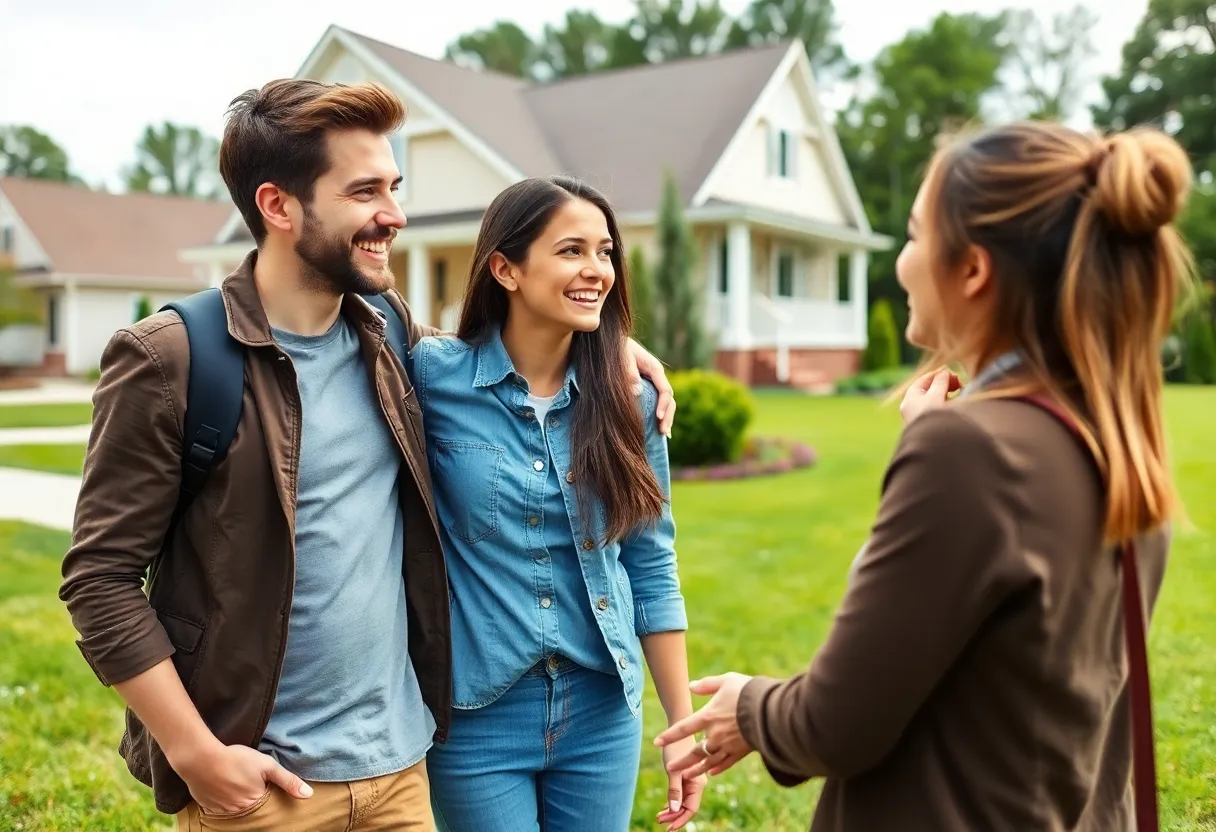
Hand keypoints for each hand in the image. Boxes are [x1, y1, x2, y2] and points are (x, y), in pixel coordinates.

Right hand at [171, 740, 311, 813]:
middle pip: (253, 810)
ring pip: (237, 810)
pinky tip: (225, 788)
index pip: (268, 807)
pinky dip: (225, 802)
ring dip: (240, 801)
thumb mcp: (267, 765)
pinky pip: (221, 809)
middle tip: (250, 784)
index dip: (269, 796)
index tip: (267, 787)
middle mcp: (240, 812)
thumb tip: (308, 795)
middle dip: (255, 801)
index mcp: (256, 803)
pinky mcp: (209, 808)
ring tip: (238, 785)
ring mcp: (223, 812)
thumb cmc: (236, 759)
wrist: (201, 759)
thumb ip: (287, 780)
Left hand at [624, 338, 675, 436]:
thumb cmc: (617, 349)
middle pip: (670, 399)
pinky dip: (661, 415)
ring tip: (664, 434)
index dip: (663, 405)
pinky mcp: (648, 386)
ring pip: (667, 402)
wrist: (615, 342)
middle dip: (668, 416)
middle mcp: (657, 376)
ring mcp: (654, 382)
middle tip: (663, 432)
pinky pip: (658, 402)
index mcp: (654, 368)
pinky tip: (659, 429)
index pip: (665, 390)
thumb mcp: (621, 357)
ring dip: (666, 418)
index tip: (658, 418)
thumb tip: (636, 392)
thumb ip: (629, 373)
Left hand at [654, 673, 753, 779]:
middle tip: (670, 768)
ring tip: (687, 777)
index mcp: (708, 716)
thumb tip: (691, 686)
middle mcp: (715, 735)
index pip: (683, 728)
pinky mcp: (742, 752)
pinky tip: (713, 773)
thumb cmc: (747, 691)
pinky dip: (718, 769)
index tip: (657, 742)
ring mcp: (728, 746)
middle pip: (694, 751)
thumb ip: (707, 685)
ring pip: (709, 762)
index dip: (669, 735)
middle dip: (681, 761)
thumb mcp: (725, 680)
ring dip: (696, 770)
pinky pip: (726, 764)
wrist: (770, 709)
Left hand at [656, 737, 706, 829]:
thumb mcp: (673, 770)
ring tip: (659, 816)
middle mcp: (697, 784)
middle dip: (674, 817)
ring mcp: (692, 781)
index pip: (690, 809)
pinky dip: (673, 802)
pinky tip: (665, 806)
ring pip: (684, 802)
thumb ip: (674, 790)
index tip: (667, 827)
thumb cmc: (676, 748)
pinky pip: (682, 795)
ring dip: (673, 811)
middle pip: (687, 807)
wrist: (680, 728)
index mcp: (697, 784)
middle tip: (658, 820)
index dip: (679, 819)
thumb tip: (674, 810)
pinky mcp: (686, 777)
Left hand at [899, 368, 960, 425]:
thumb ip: (941, 382)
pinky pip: (939, 412)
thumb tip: (944, 373)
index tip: (953, 374)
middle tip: (960, 385)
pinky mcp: (930, 427)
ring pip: (936, 402)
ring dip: (949, 396)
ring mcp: (921, 418)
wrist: (933, 445)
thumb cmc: (932, 417)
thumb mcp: (936, 395)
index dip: (938, 375)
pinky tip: (958, 407)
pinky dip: (948, 407)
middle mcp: (913, 408)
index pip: (924, 380)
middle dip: (945, 386)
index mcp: (910, 398)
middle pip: (929, 391)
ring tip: (961, 394)